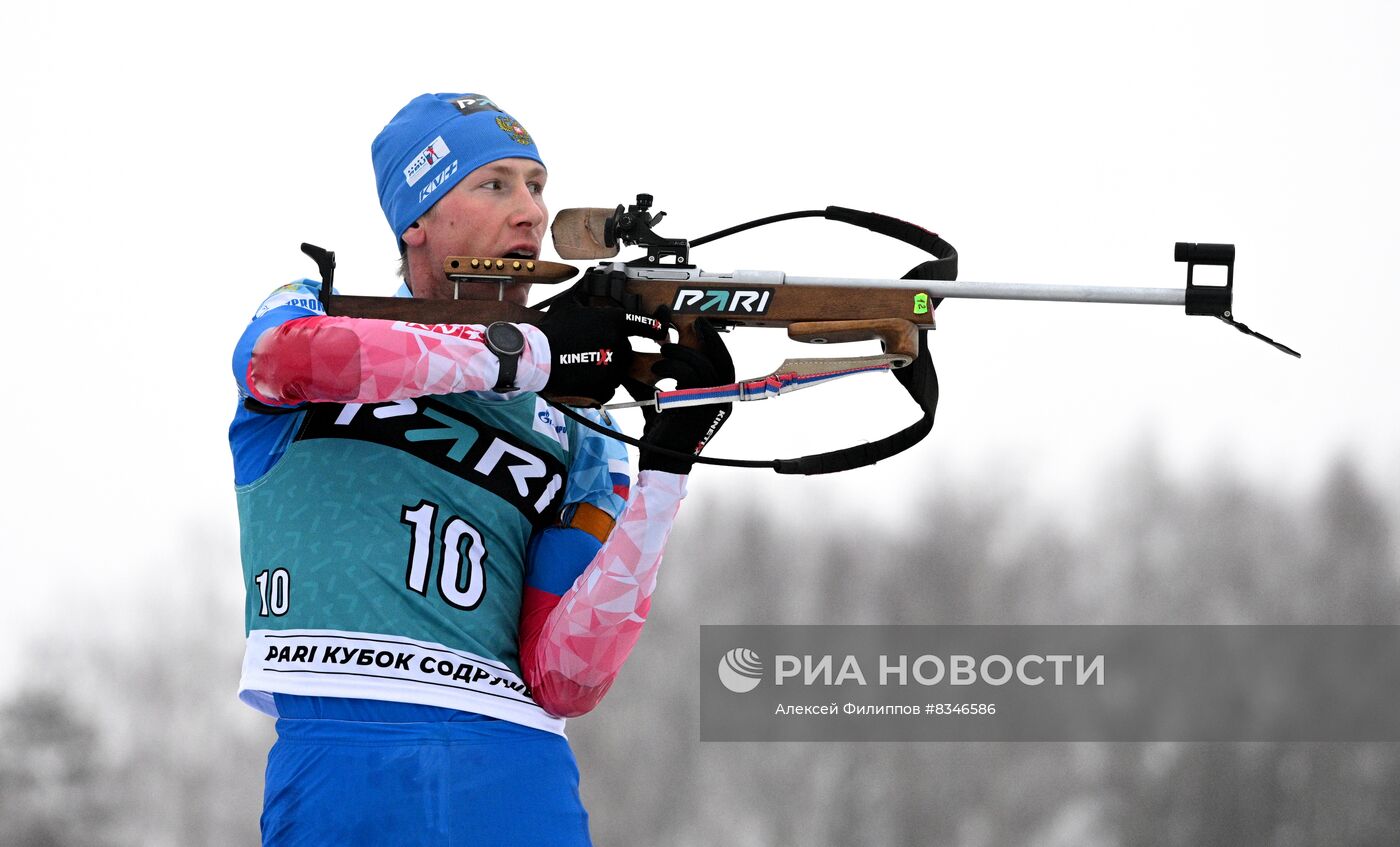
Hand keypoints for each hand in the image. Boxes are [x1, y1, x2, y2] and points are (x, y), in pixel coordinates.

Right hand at [538, 268, 665, 404]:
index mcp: (615, 323)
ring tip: (583, 362)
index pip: (646, 325)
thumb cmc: (552, 330)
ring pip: (618, 369)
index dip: (656, 328)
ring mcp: (614, 369)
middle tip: (591, 348)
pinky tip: (583, 376)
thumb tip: (589, 278)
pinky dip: (599, 384)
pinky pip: (609, 387)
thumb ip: (585, 291)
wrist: (537, 358)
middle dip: (614, 349)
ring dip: (606, 367)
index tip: (661, 333)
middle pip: (627, 349)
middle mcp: (619, 345)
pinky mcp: (605, 387)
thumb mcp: (569, 303)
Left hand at [634, 318, 734, 474]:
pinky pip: (689, 376)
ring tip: (663, 351)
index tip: (701, 326)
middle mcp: (720, 402)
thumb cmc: (662, 435)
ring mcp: (711, 405)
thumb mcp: (660, 402)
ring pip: (704, 366)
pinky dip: (672, 366)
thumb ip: (652, 383)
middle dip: (710, 339)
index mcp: (716, 399)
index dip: (716, 344)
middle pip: (723, 362)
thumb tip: (633, 364)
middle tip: (694, 323)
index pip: (724, 365)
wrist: (660, 461)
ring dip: (681, 353)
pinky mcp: (697, 407)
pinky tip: (656, 369)